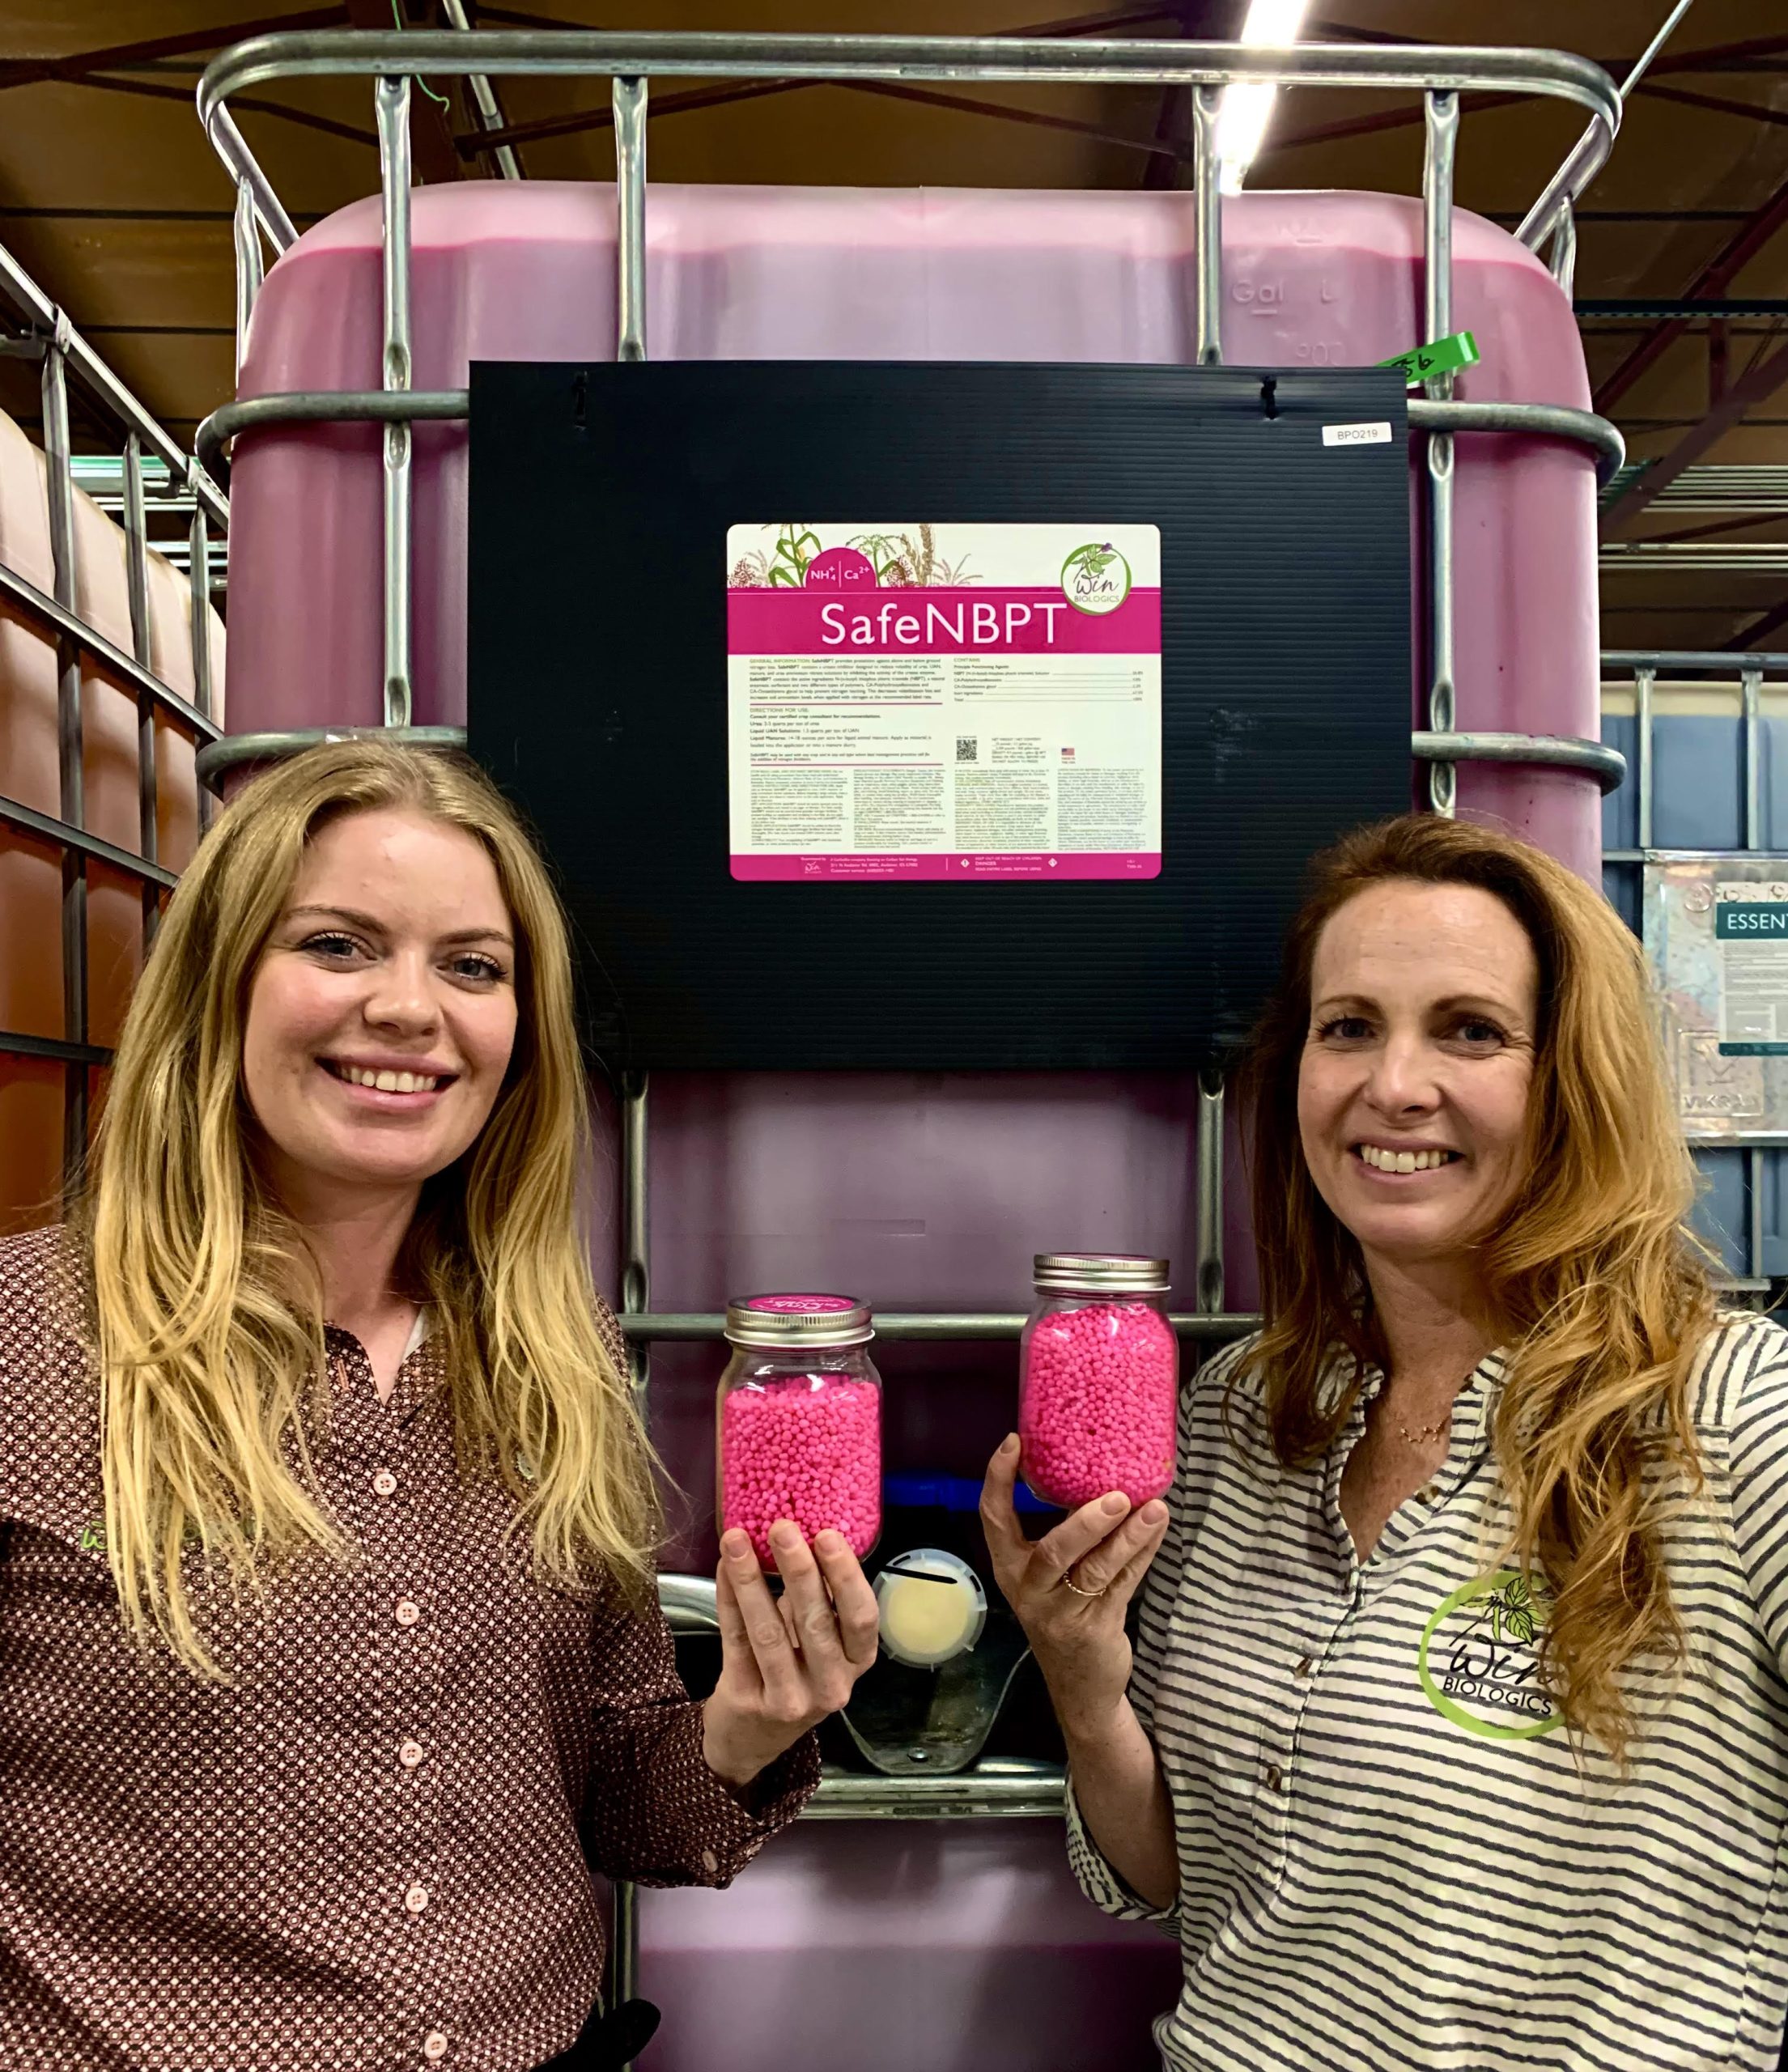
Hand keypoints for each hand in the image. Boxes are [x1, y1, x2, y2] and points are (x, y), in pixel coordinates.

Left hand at [702, 1521, 879, 1788]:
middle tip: (782, 1528)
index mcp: (857, 1662)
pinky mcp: (748, 1700)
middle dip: (798, 1569)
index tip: (827, 1535)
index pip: (861, 1618)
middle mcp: (831, 1686)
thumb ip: (816, 1598)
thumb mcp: (818, 1641)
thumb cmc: (794, 1672)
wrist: (751, 1737)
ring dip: (751, 1580)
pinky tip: (724, 1568)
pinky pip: (736, 1641)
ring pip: (769, 1633)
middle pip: (816, 1623)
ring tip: (737, 1540)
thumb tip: (800, 1533)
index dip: (846, 1576)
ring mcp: (789, 1700)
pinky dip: (729, 1599)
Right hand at [979, 1433, 1169, 1738]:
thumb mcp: (1050, 1576)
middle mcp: (1029, 1589)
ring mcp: (1062, 1613)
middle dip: (1085, 1521)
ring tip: (1153, 1509)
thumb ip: (1066, 1532)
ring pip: (1095, 1570)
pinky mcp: (1096, 1629)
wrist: (1080, 1687)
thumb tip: (1097, 1470)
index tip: (1015, 1442)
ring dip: (1127, 1537)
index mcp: (1010, 1567)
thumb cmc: (1065, 1613)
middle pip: (1053, 1551)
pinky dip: (1143, 1554)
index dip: (999, 1479)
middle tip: (1117, 1495)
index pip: (993, 1518)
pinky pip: (1123, 1584)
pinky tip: (1157, 1529)